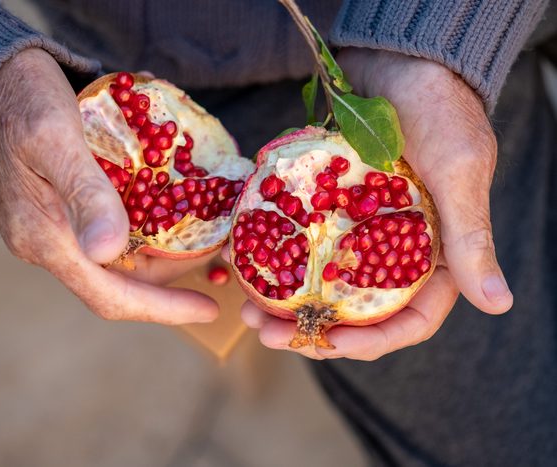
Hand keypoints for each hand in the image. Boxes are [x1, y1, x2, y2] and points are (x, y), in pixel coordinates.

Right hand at [0, 48, 216, 323]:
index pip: (110, 296)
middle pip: (119, 279)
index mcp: (44, 237)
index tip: (207, 309)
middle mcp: (45, 243)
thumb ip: (85, 193)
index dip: (163, 309)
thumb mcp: (54, 136)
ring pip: (116, 256)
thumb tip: (108, 251)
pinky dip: (141, 223)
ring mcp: (48, 228)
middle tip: (216, 250)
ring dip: (159, 249)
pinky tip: (166, 202)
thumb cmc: (17, 99)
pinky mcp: (54, 209)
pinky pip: (105, 230)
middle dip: (171, 274)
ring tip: (201, 229)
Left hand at [240, 49, 512, 359]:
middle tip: (272, 335)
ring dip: (286, 304)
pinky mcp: (328, 209)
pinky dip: (275, 260)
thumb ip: (469, 238)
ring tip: (251, 312)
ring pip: (321, 284)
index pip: (410, 319)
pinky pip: (299, 243)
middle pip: (355, 311)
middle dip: (315, 331)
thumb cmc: (439, 112)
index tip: (333, 344)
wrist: (400, 62)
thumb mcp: (458, 173)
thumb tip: (498, 304)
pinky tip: (245, 267)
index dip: (374, 341)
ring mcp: (357, 231)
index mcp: (434, 256)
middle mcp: (394, 252)